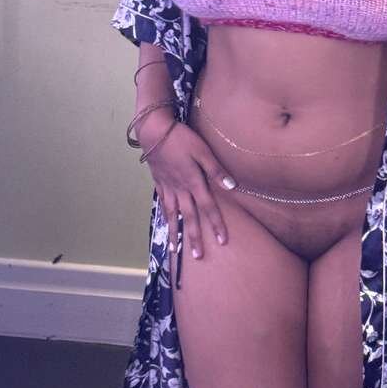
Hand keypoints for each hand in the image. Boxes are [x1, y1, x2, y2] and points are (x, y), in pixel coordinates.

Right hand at [138, 115, 236, 258]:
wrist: (154, 131)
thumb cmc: (181, 138)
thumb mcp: (203, 150)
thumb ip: (216, 170)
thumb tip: (232, 187)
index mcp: (193, 182)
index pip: (208, 207)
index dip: (216, 224)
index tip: (222, 240)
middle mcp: (180, 189)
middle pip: (189, 217)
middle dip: (195, 237)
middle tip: (199, 256)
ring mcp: (167, 187)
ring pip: (173, 215)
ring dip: (175, 233)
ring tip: (175, 250)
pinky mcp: (159, 182)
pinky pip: (163, 204)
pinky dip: (165, 216)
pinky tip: (167, 222)